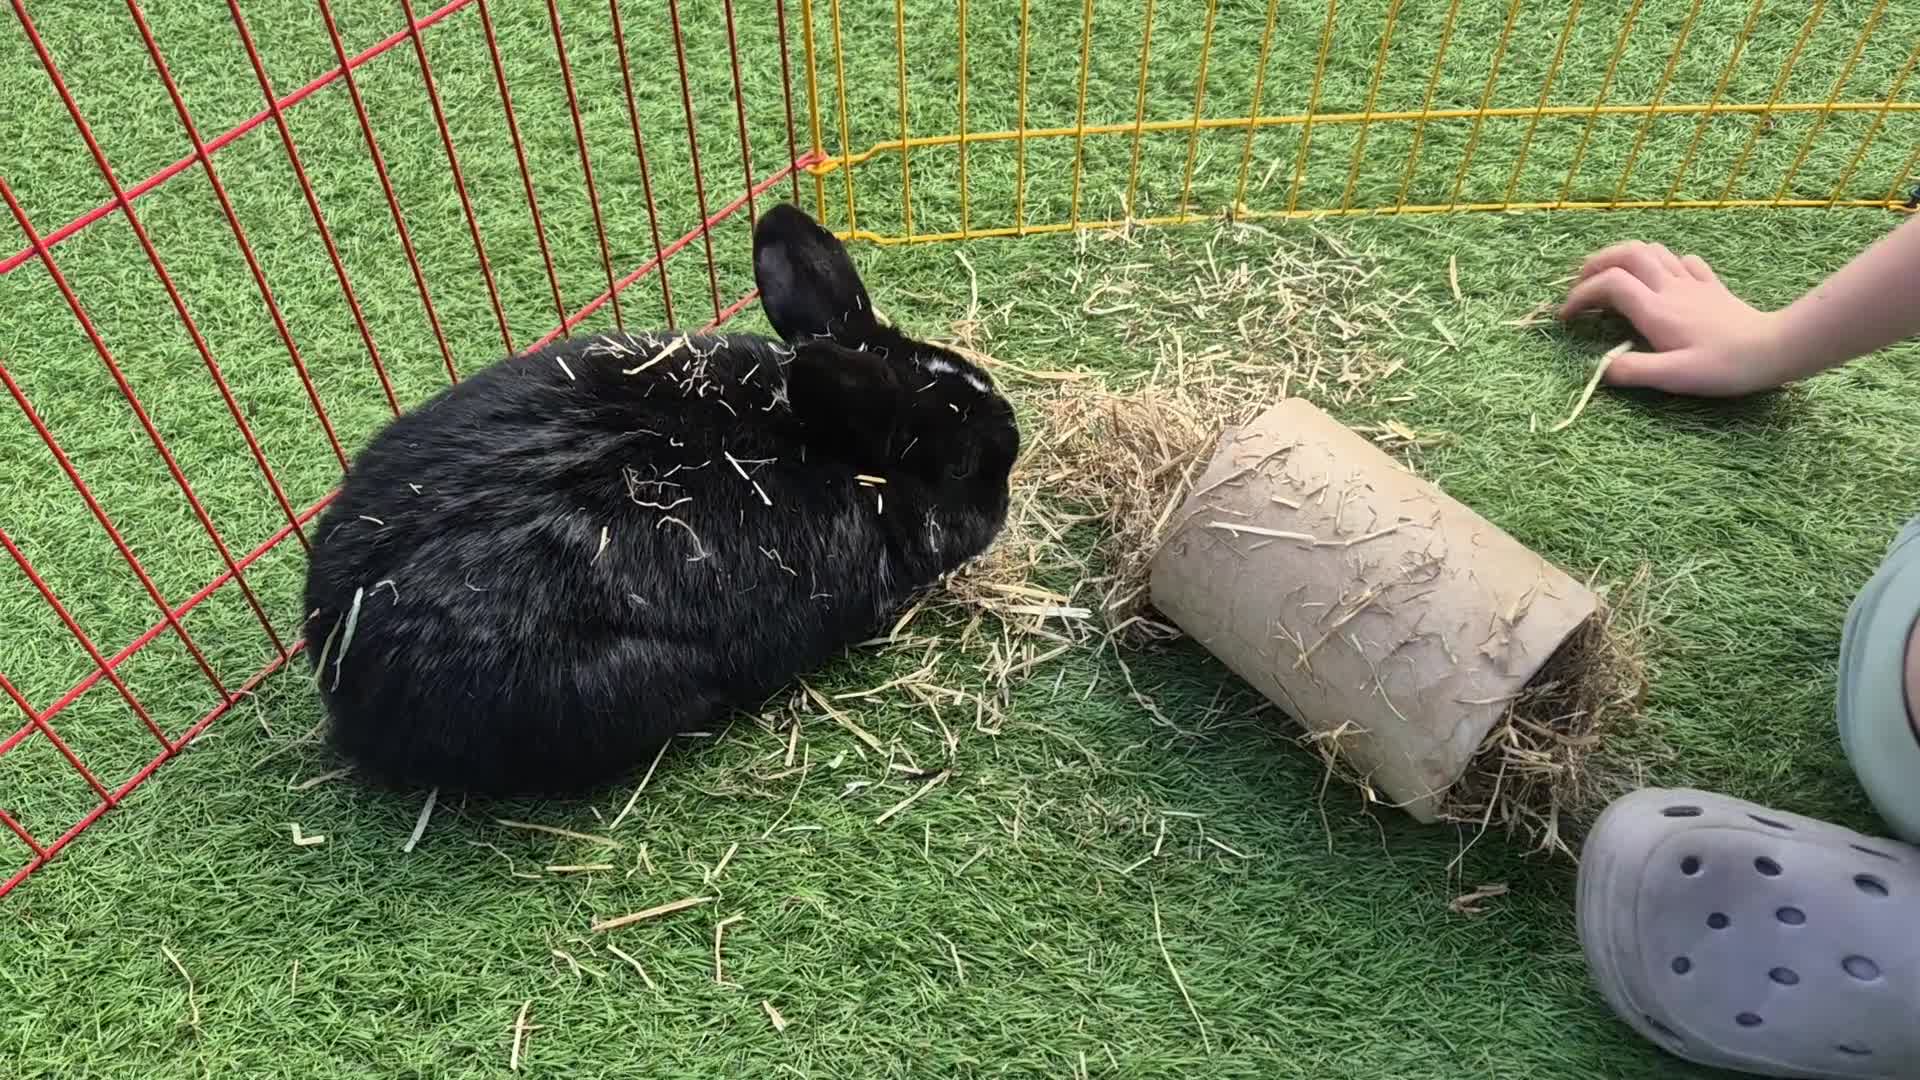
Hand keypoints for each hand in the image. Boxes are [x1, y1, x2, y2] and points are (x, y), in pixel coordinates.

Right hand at [1557, 241, 1792, 396]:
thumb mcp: (1675, 377)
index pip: (1609, 284)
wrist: (1777, 348)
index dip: (1581, 294)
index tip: (1566, 316)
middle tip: (1580, 284)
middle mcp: (1671, 288)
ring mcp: (1693, 283)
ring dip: (1626, 258)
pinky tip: (1662, 280)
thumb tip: (1601, 369)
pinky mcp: (1712, 286)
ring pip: (1653, 251)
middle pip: (1628, 253)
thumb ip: (1633, 371)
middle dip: (1597, 263)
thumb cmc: (1725, 366)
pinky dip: (1663, 264)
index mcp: (1656, 310)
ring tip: (1612, 278)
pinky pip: (1683, 261)